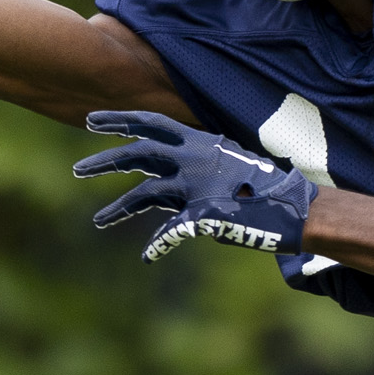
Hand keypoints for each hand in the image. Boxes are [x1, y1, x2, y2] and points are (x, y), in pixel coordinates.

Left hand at [74, 110, 317, 261]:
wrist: (295, 207)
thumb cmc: (262, 187)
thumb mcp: (225, 168)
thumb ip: (193, 174)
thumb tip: (167, 192)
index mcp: (199, 141)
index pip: (152, 123)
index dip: (120, 120)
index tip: (91, 120)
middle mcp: (192, 159)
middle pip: (137, 154)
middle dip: (105, 161)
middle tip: (78, 169)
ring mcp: (195, 187)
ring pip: (143, 195)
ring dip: (118, 208)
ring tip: (97, 220)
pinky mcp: (201, 216)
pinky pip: (169, 232)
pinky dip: (158, 244)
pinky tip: (148, 254)